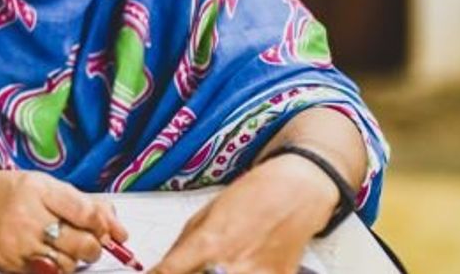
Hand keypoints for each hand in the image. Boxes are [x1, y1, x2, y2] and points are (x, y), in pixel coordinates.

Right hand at [0, 170, 128, 273]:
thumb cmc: (4, 192)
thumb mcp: (41, 184)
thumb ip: (78, 200)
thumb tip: (114, 221)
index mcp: (37, 190)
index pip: (85, 213)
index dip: (106, 224)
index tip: (114, 230)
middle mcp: (28, 217)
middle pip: (82, 244)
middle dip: (95, 245)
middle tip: (92, 240)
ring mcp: (19, 245)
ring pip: (69, 264)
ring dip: (76, 258)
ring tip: (66, 245)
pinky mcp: (13, 265)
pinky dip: (57, 267)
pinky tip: (49, 254)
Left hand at [149, 154, 339, 273]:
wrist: (296, 193)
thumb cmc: (251, 197)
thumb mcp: (206, 214)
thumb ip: (184, 246)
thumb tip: (164, 268)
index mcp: (209, 243)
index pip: (169, 273)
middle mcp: (231, 265)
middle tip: (189, 268)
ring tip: (215, 265)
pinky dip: (242, 273)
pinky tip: (240, 265)